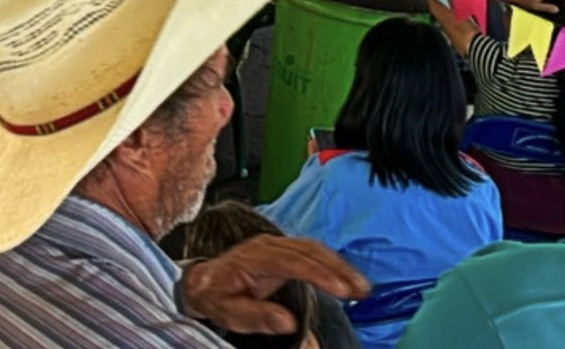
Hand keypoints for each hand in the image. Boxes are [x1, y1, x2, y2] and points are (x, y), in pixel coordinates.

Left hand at [181, 236, 368, 334]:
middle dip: (337, 269)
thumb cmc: (216, 297)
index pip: (291, 261)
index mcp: (252, 258)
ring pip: (312, 248)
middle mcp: (266, 245)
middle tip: (361, 290)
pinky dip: (331, 262)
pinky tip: (345, 277)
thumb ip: (257, 317)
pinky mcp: (282, 249)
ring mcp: (274, 244)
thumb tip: (288, 322)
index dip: (318, 274)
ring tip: (361, 287)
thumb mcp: (229, 313)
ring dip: (338, 265)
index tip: (341, 289)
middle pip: (307, 251)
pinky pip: (310, 250)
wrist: (203, 281)